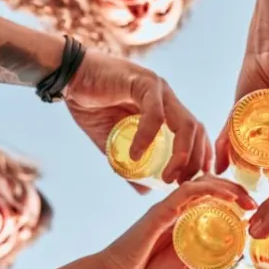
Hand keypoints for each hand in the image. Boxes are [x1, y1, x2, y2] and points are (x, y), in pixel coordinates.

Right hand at [64, 49, 213, 192]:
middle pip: (196, 131)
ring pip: (185, 123)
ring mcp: (158, 89)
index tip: (192, 182)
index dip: (200, 158)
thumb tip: (145, 191)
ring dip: (181, 154)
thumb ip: (131, 164)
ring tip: (166, 177)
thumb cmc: (91, 106)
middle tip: (180, 184)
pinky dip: (148, 137)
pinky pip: (155, 114)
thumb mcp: (114, 143)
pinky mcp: (143, 82)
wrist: (68, 77)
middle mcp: (168, 98)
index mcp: (167, 108)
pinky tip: (136, 154)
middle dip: (195, 161)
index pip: (196, 133)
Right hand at [99, 176, 256, 268]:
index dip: (232, 197)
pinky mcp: (160, 212)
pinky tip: (229, 196)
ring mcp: (166, 207)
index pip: (208, 197)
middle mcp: (173, 207)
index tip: (252, 209)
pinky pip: (188, 192)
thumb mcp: (181, 267)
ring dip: (228, 188)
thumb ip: (201, 261)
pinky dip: (211, 190)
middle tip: (255, 203)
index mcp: (178, 218)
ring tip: (248, 200)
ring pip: (201, 184)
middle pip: (208, 186)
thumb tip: (229, 259)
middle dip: (235, 190)